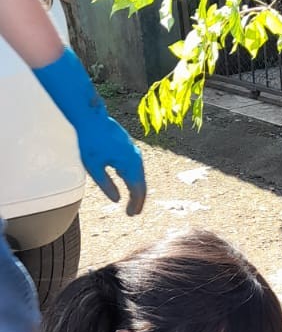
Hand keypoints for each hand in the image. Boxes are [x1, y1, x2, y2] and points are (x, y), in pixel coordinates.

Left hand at [33, 47, 145, 214]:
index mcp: (129, 164)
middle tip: (133, 212)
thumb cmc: (90, 140)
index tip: (131, 215)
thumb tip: (117, 199)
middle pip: (141, 183)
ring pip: (139, 175)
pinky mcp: (129, 146)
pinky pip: (135, 166)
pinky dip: (133, 177)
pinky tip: (127, 181)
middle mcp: (135, 158)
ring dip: (136, 188)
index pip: (137, 190)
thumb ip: (106, 185)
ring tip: (132, 200)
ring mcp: (133, 151)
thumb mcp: (94, 167)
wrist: (91, 117)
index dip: (135, 204)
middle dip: (137, 199)